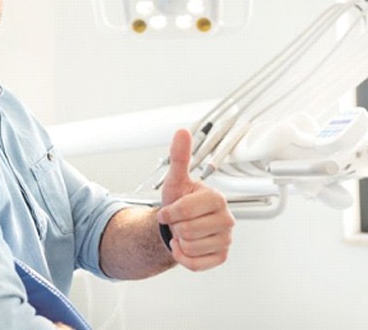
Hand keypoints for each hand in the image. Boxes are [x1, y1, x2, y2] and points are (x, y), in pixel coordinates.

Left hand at [157, 129, 233, 270]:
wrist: (178, 224)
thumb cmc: (178, 201)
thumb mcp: (175, 179)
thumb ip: (179, 156)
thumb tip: (182, 131)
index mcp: (216, 198)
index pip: (187, 210)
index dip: (170, 212)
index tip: (167, 209)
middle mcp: (226, 219)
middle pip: (187, 230)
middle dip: (175, 226)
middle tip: (178, 220)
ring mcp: (226, 239)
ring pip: (190, 246)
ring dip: (179, 241)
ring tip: (183, 231)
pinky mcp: (221, 256)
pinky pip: (195, 263)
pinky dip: (182, 257)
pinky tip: (185, 246)